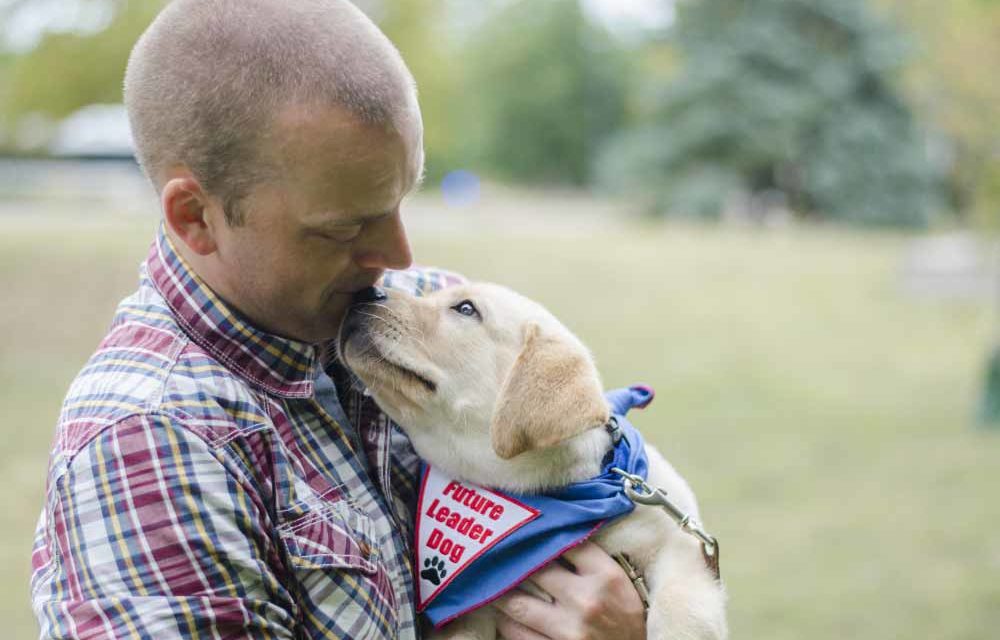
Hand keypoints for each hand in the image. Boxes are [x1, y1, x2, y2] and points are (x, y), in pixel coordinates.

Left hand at [494, 541, 645, 639]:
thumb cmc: (629, 620)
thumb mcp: (621, 584)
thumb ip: (592, 561)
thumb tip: (557, 534)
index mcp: (606, 577)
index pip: (566, 542)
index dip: (544, 534)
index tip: (527, 529)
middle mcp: (586, 600)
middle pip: (536, 569)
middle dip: (515, 561)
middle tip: (496, 552)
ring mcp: (568, 630)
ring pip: (517, 604)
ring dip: (501, 593)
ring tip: (492, 582)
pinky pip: (517, 635)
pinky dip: (506, 623)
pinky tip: (502, 614)